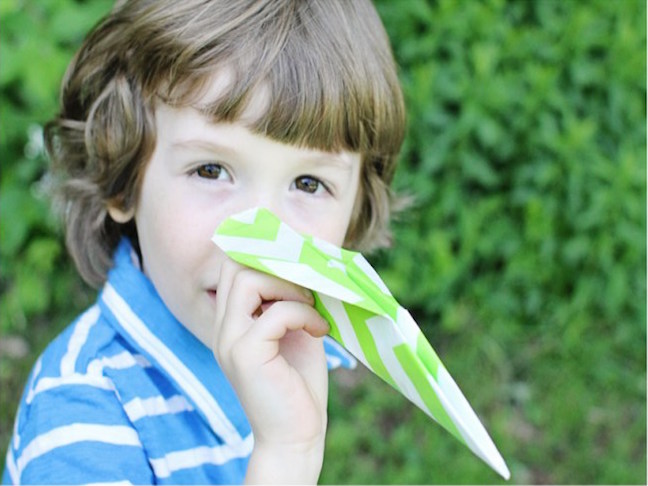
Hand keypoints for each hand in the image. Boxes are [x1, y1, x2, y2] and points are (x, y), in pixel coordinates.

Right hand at [212, 258, 329, 482]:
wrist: (296, 435)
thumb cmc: (298, 384)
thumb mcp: (295, 331)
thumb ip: (290, 301)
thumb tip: (305, 263)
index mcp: (232, 322)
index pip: (232, 265)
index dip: (265, 254)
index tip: (299, 265)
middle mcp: (223, 328)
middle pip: (236, 265)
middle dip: (277, 265)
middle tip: (306, 288)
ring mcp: (230, 341)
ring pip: (248, 280)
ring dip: (290, 287)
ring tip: (312, 307)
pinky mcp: (246, 355)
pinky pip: (276, 313)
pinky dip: (304, 313)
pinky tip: (319, 330)